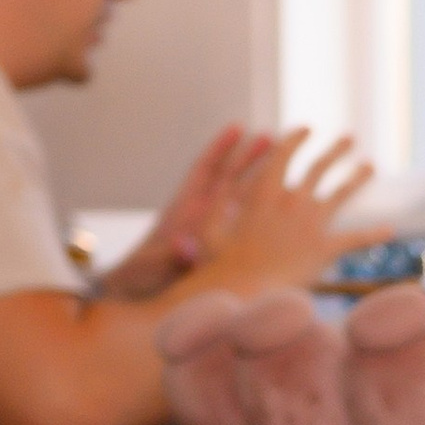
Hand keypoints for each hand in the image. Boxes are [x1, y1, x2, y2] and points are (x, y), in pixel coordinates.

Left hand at [102, 126, 277, 295]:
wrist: (139, 296)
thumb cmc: (142, 279)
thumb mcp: (154, 266)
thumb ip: (171, 256)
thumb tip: (183, 247)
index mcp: (183, 211)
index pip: (205, 171)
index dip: (220, 149)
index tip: (238, 128)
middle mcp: (201, 216)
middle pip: (228, 178)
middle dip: (249, 158)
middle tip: (273, 138)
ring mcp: (213, 231)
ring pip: (241, 201)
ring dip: (261, 183)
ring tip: (285, 169)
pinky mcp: (221, 248)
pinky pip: (244, 228)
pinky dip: (262, 217)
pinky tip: (284, 210)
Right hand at [208, 129, 378, 298]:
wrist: (247, 289)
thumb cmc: (222, 260)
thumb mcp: (212, 224)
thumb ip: (220, 201)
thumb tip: (222, 180)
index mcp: (266, 190)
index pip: (284, 154)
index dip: (295, 139)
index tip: (307, 129)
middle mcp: (294, 200)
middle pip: (319, 168)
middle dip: (336, 150)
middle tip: (349, 138)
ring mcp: (313, 223)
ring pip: (342, 193)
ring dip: (358, 177)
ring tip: (370, 166)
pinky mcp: (327, 248)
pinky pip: (356, 239)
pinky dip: (374, 234)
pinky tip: (390, 230)